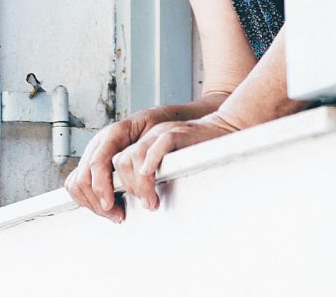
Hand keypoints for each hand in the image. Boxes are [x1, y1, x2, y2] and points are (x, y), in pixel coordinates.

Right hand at [64, 114, 151, 222]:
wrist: (152, 120)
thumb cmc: (156, 128)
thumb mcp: (158, 135)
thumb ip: (149, 153)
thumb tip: (146, 176)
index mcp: (114, 134)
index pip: (97, 163)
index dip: (100, 186)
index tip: (110, 205)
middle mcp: (99, 143)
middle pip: (82, 178)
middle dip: (96, 202)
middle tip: (118, 215)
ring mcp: (92, 153)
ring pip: (76, 183)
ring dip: (91, 203)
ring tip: (113, 213)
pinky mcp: (90, 164)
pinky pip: (76, 184)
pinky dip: (86, 199)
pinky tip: (105, 206)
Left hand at [112, 113, 238, 212]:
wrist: (221, 129)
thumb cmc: (197, 150)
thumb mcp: (167, 162)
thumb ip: (150, 174)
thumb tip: (136, 199)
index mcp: (142, 142)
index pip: (114, 163)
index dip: (114, 186)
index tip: (119, 206)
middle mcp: (148, 136)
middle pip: (120, 162)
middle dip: (127, 188)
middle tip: (144, 204)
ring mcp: (161, 133)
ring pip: (135, 157)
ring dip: (140, 185)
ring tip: (152, 201)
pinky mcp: (178, 133)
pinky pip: (159, 146)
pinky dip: (152, 163)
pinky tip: (154, 179)